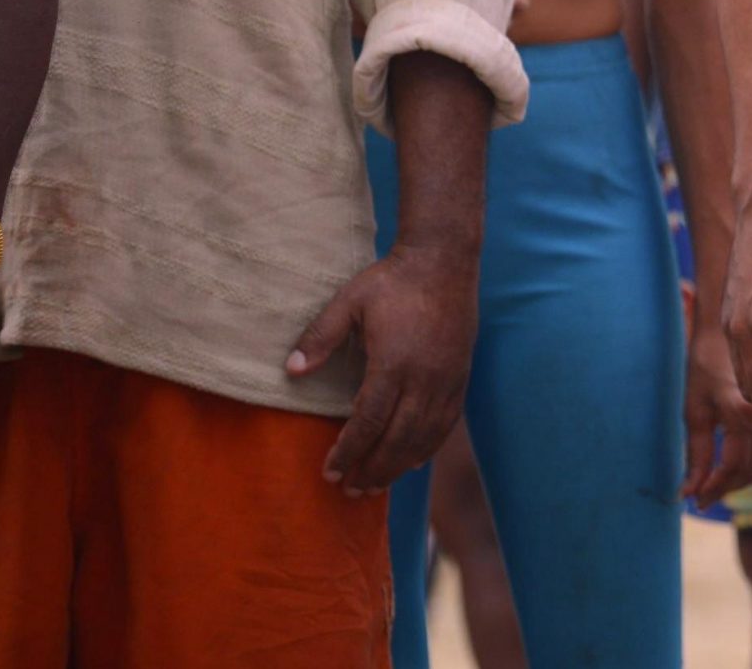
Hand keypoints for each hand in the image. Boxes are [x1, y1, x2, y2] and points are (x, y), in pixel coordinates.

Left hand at [288, 239, 477, 495]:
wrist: (445, 261)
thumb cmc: (392, 281)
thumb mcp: (349, 302)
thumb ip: (320, 337)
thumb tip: (291, 372)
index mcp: (393, 362)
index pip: (368, 421)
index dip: (348, 451)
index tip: (329, 471)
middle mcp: (424, 378)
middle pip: (397, 439)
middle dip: (372, 469)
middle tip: (350, 490)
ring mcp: (447, 380)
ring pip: (423, 437)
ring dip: (398, 466)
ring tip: (375, 485)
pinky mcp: (461, 377)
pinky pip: (445, 424)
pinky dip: (427, 448)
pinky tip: (411, 461)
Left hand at [683, 307, 751, 502]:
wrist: (733, 325)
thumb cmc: (706, 360)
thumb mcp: (694, 405)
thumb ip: (696, 452)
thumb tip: (688, 491)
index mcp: (741, 413)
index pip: (734, 467)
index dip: (716, 489)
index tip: (699, 501)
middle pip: (751, 468)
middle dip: (728, 486)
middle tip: (704, 495)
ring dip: (743, 476)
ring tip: (718, 482)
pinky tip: (739, 460)